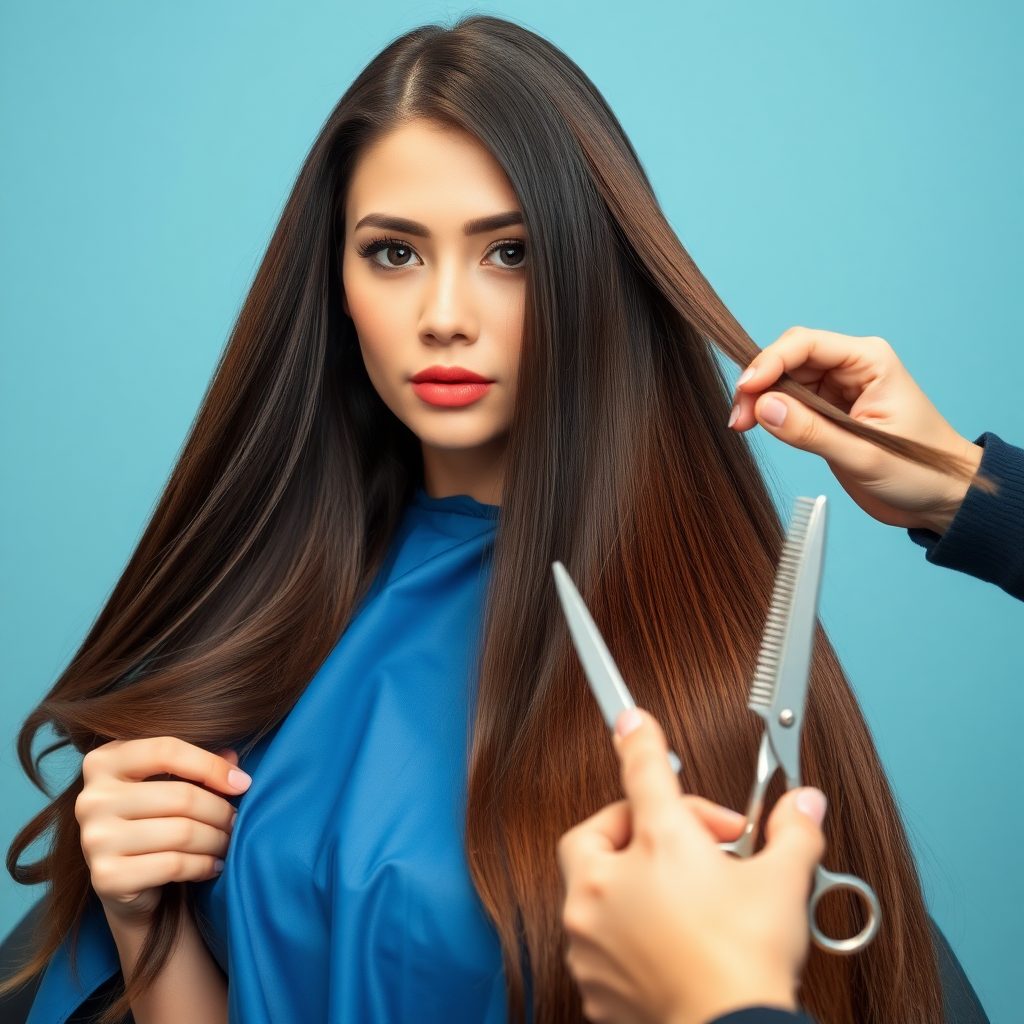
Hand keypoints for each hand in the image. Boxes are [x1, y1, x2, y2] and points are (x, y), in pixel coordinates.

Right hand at [76, 737, 250, 925]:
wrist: (125, 884)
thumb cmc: (152, 820)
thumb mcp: (171, 783)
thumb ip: (198, 765)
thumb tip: (233, 758)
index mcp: (103, 761)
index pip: (166, 750)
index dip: (211, 765)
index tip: (242, 783)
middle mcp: (91, 798)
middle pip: (181, 796)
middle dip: (221, 810)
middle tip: (236, 821)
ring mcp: (94, 839)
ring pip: (182, 832)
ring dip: (216, 839)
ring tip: (227, 842)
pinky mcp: (106, 877)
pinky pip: (174, 865)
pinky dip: (203, 865)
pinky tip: (214, 865)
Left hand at [558, 710, 825, 1023]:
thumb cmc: (746, 966)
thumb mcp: (782, 887)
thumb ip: (792, 835)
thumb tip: (805, 806)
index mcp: (656, 844)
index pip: (642, 771)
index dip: (639, 739)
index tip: (632, 721)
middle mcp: (609, 883)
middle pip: (599, 830)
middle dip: (637, 827)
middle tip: (689, 845)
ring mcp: (591, 932)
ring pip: (592, 885)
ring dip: (630, 880)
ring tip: (681, 897)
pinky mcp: (590, 976)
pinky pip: (596, 936)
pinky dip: (624, 929)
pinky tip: (666, 941)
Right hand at [728, 327, 982, 533]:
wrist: (941, 498)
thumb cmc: (921, 472)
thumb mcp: (864, 456)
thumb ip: (812, 432)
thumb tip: (764, 408)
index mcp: (869, 361)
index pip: (806, 344)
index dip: (769, 362)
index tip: (746, 389)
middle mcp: (852, 367)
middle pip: (788, 358)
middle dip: (758, 384)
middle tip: (739, 418)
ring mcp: (838, 388)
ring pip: (783, 379)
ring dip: (759, 399)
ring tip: (744, 426)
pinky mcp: (827, 411)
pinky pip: (789, 401)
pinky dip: (769, 412)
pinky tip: (757, 427)